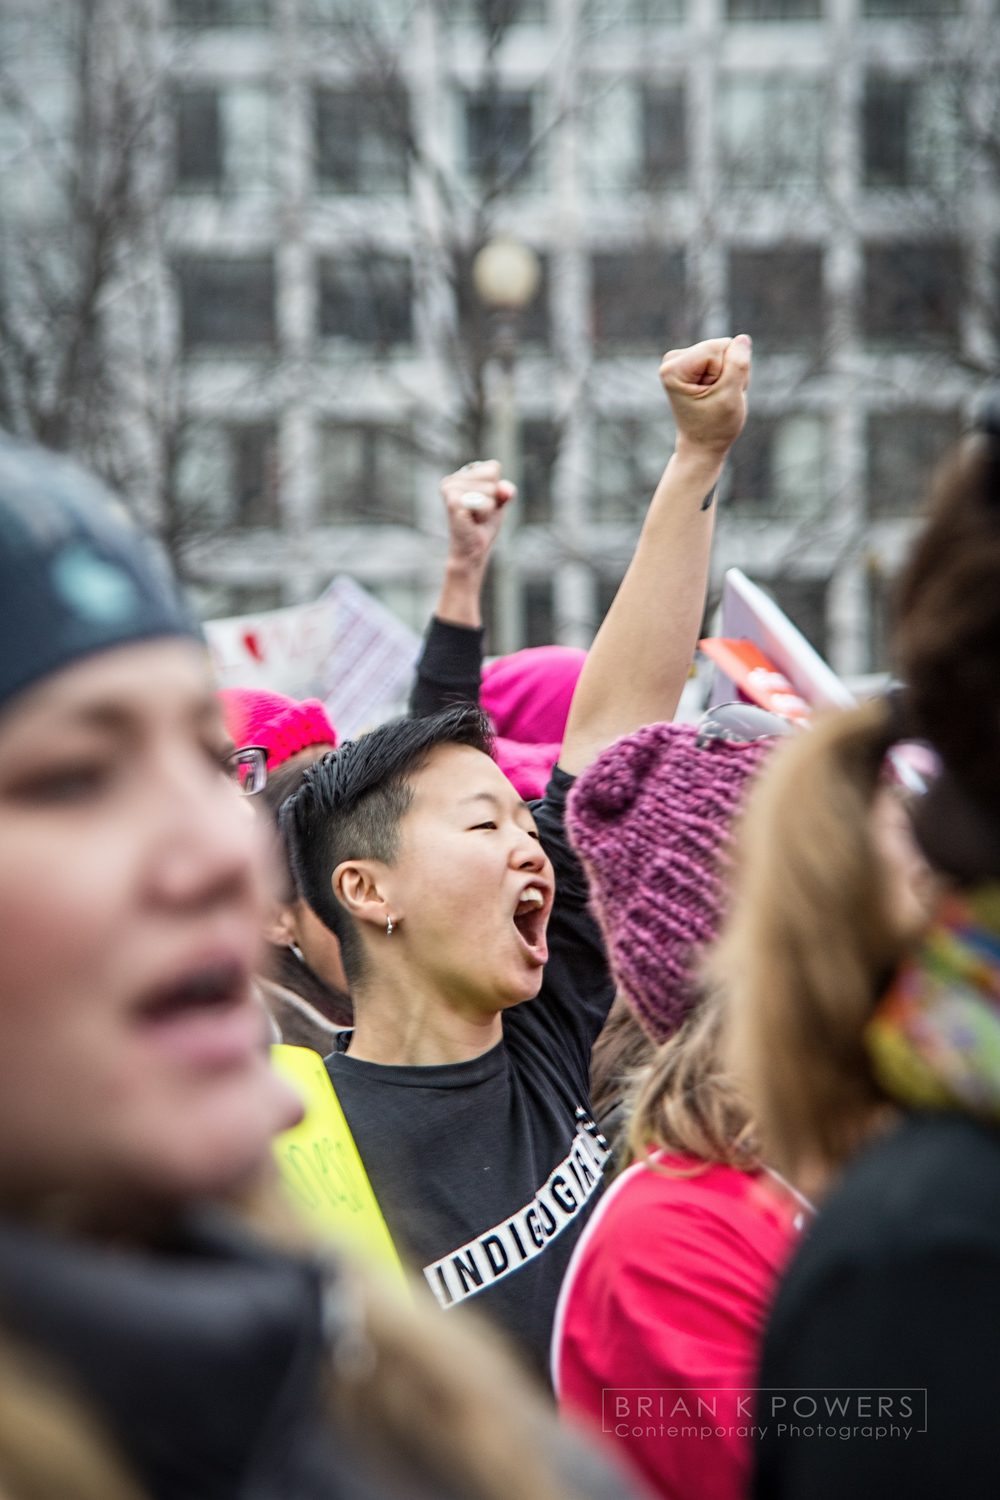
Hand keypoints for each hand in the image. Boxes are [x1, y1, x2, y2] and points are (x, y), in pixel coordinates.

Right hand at [440, 460, 514, 575]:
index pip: (493, 467)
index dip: (496, 488)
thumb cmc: (482, 526)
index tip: (483, 502)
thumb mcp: (498, 503)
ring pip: (490, 490)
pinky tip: (472, 521)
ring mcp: (450, 489)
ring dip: (488, 508)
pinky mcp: (453, 501)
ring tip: (474, 517)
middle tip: (478, 513)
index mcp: (461, 475)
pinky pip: (485, 502)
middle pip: (492, 476)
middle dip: (492, 498)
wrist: (472, 550)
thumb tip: (506, 490)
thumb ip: (504, 492)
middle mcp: (452, 479)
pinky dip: (485, 514)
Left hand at [659, 336, 751, 458]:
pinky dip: (727, 375)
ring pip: (725, 351)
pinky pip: (724, 355)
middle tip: (719, 397)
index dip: (726, 372)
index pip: (718, 347)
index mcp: (674, 368)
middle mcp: (672, 360)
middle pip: (721, 346)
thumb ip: (738, 364)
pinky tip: (718, 392)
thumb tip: (742, 338)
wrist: (702, 445)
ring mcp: (681, 360)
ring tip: (718, 397)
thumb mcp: (730, 396)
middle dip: (729, 372)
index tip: (715, 394)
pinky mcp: (692, 362)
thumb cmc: (715, 426)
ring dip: (729, 375)